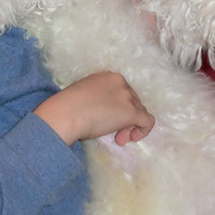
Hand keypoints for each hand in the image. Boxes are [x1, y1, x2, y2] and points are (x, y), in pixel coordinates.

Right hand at [34, 71, 154, 146]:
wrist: (66, 114)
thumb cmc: (68, 106)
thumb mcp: (85, 93)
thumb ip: (98, 96)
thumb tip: (102, 110)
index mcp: (108, 76)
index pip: (122, 91)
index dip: (118, 106)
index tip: (108, 118)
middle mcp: (120, 82)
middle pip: (133, 101)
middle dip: (125, 118)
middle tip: (114, 133)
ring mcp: (127, 96)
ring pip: (140, 111)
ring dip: (130, 126)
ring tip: (119, 138)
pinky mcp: (132, 112)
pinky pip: (148, 121)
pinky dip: (143, 130)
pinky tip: (132, 138)